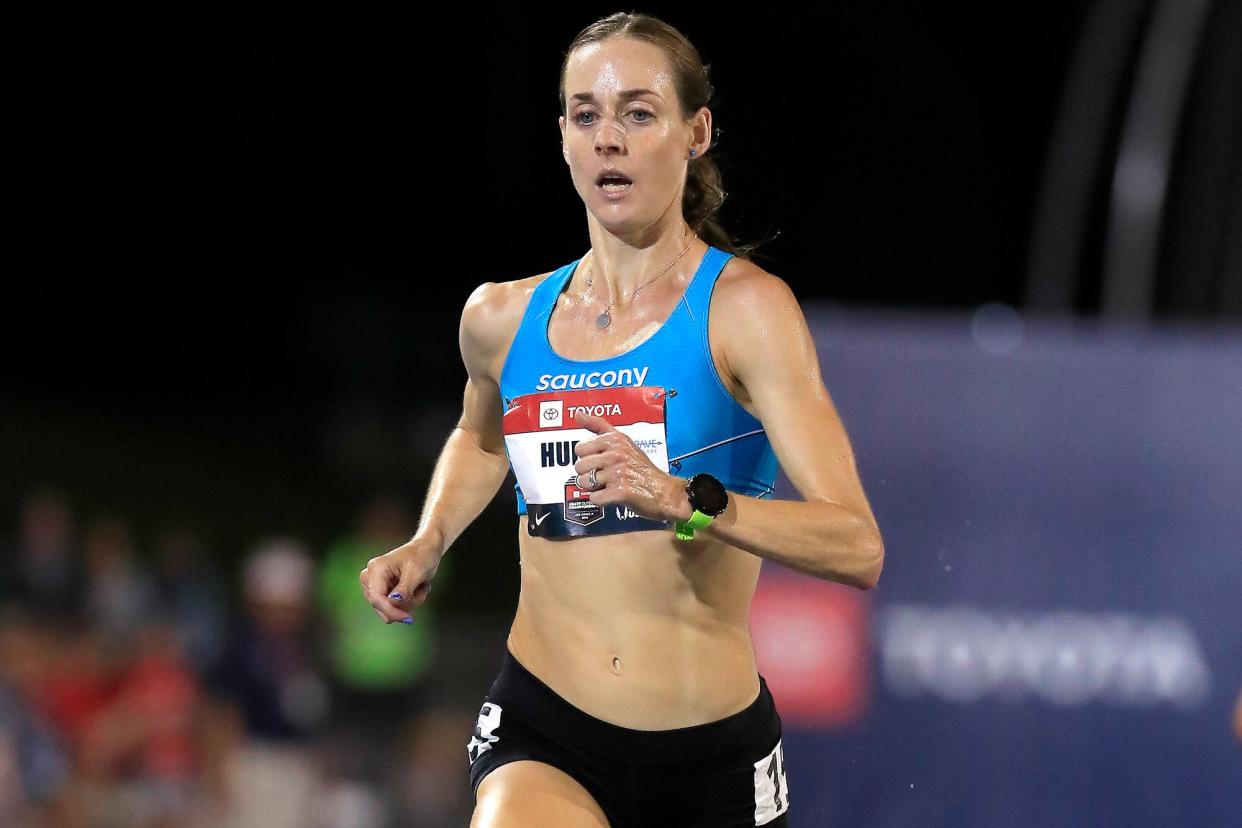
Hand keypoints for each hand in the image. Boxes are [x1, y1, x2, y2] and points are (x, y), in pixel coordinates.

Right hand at [359, 537, 441, 623]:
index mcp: (376, 569)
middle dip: (404, 605)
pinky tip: (415, 590)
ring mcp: (374, 585)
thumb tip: (393, 603)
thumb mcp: (416, 572)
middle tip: (421, 592)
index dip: (391, 612)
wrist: (425, 550)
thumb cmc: (421, 556)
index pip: (377, 599)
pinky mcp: (381, 592)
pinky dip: (408, 603)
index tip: (409, 619)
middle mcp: (370, 577)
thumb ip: (404, 589)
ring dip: (408, 603)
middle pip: (381, 607)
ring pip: (388, 610)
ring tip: (419, 588)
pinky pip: (393, 608)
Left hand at [572, 411, 689, 521]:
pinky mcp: (620, 492)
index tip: (601, 461)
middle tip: (606, 476)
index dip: (588, 458)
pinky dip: (601, 500)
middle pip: (579, 466)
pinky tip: (613, 496)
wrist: (665, 492)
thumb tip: (578, 414)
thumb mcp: (624, 442)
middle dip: (589, 474)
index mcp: (615, 440)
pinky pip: (594, 498)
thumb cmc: (642, 468)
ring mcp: (617, 473)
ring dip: (594, 488)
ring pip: (583, 483)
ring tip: (609, 485)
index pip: (580, 448)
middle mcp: (616, 454)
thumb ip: (599, 427)